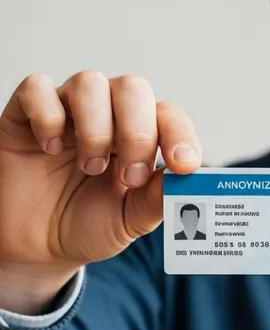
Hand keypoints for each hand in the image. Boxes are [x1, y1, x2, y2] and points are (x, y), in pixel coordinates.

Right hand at [0, 72, 201, 303]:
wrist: (37, 246)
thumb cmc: (89, 225)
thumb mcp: (130, 220)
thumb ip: (158, 199)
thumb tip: (184, 176)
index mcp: (141, 136)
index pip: (168, 114)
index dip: (180, 134)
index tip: (184, 166)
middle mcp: (108, 114)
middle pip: (133, 88)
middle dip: (138, 133)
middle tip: (131, 176)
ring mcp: (67, 110)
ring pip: (90, 83)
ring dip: (96, 129)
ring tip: (90, 167)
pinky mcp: (25, 115)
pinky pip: (37, 88)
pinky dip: (48, 117)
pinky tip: (50, 149)